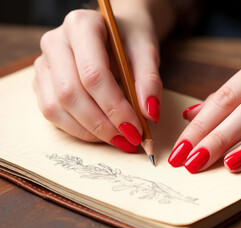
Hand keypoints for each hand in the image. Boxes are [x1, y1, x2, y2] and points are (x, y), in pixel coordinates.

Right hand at [33, 0, 172, 151]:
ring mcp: (44, 63)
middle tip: (129, 139)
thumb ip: (149, 80)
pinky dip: (78, 129)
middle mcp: (55, 42)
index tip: (136, 129)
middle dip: (102, 124)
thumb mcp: (147, 51)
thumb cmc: (130, 39)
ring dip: (89, 131)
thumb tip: (149, 114)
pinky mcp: (41, 82)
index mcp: (81, 26)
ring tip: (119, 140)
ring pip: (56, 107)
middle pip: (71, 93)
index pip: (93, 75)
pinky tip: (101, 133)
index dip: (114, 107)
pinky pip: (52, 113)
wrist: (115, 32)